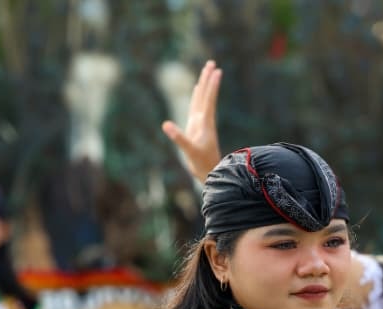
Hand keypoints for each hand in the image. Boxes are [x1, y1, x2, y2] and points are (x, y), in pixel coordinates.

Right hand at [162, 59, 222, 182]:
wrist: (210, 173)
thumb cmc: (201, 163)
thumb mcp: (189, 151)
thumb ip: (179, 138)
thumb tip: (166, 125)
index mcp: (204, 123)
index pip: (208, 100)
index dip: (211, 85)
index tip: (216, 71)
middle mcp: (204, 120)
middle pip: (206, 95)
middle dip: (208, 79)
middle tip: (212, 63)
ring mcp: (201, 123)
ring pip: (202, 99)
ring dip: (204, 85)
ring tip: (207, 71)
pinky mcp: (197, 127)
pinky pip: (197, 107)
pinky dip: (197, 97)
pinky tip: (198, 90)